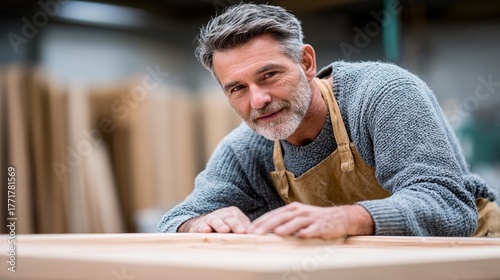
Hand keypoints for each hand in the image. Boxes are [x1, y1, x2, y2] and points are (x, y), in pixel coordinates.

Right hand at [177, 206, 250, 233]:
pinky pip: (201, 226)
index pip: (240, 218)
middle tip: (242, 231)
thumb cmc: (224, 226)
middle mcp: (222, 214)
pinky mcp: (199, 225)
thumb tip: (259, 235)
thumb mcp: (235, 225)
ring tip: (225, 230)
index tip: (249, 231)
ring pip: (216, 221)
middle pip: (229, 219)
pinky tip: (206, 230)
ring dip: (220, 225)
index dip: (245, 224)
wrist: (203, 224)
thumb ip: (245, 228)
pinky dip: (203, 228)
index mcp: (232, 213)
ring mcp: (210, 219)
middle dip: (236, 225)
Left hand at [248, 202, 373, 238]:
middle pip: (282, 217)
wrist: (340, 217)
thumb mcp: (298, 218)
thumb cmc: (314, 220)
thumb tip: (265, 230)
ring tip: (277, 232)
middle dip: (268, 224)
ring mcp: (312, 217)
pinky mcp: (322, 225)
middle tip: (257, 232)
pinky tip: (303, 235)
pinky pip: (315, 228)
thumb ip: (283, 222)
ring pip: (297, 221)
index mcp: (292, 209)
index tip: (250, 230)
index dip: (261, 221)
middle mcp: (300, 211)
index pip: (273, 214)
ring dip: (287, 227)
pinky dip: (309, 231)